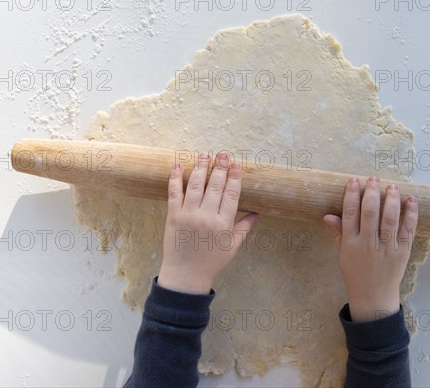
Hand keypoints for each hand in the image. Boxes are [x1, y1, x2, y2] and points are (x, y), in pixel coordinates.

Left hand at [158, 152, 258, 294]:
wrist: (185, 275)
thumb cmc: (211, 262)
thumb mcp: (232, 247)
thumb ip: (244, 228)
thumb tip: (256, 214)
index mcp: (223, 224)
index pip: (232, 194)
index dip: (235, 177)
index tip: (236, 164)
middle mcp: (207, 216)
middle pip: (216, 186)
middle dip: (220, 167)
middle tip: (223, 154)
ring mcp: (189, 215)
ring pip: (196, 185)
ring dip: (201, 167)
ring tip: (204, 154)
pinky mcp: (173, 216)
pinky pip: (174, 193)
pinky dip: (175, 178)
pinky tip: (178, 165)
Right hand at [323, 176, 418, 321]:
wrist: (373, 297)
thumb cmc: (355, 273)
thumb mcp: (342, 254)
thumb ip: (338, 233)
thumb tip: (328, 215)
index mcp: (350, 244)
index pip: (350, 214)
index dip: (352, 195)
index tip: (354, 180)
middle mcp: (368, 245)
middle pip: (370, 213)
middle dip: (372, 192)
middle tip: (374, 178)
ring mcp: (386, 249)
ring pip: (389, 219)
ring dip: (391, 200)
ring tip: (392, 186)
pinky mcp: (402, 253)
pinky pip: (407, 230)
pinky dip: (411, 214)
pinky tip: (411, 201)